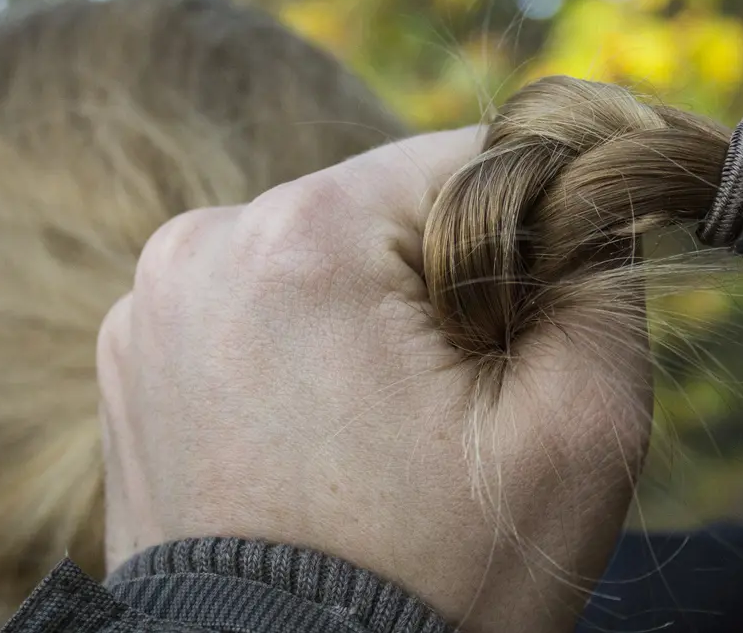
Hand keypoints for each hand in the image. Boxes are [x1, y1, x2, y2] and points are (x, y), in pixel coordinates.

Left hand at [96, 127, 653, 632]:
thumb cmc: (436, 583)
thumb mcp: (582, 428)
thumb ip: (608, 276)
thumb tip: (590, 204)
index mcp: (299, 239)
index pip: (468, 160)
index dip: (532, 235)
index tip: (536, 330)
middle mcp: (199, 246)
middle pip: (390, 210)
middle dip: (449, 284)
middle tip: (461, 409)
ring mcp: (151, 308)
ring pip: (326, 258)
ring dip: (378, 319)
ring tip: (388, 438)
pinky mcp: (135, 362)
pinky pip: (259, 310)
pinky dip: (309, 353)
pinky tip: (326, 444)